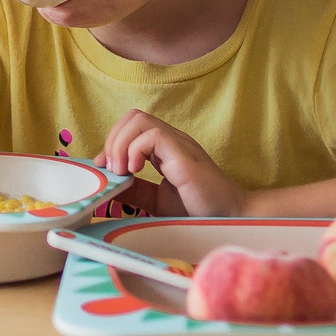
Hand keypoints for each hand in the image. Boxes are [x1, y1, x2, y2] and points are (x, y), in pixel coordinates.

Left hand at [102, 109, 245, 217]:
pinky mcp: (184, 155)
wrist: (231, 218)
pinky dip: (135, 150)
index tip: (104, 168)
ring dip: (120, 143)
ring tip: (122, 170)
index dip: (111, 142)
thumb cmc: (199, 209)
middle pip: (132, 116)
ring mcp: (179, 144)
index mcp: (164, 148)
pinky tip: (135, 170)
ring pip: (138, 119)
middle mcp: (171, 141)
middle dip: (112, 140)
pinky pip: (152, 134)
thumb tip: (107, 184)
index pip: (131, 126)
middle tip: (113, 170)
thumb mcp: (156, 200)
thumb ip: (134, 190)